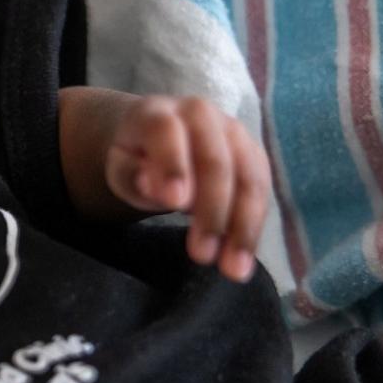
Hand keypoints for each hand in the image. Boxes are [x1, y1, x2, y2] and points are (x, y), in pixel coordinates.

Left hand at [104, 96, 270, 281]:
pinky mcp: (253, 155)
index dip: (173, 165)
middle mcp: (201, 115)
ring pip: (248, 179)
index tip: (174, 204)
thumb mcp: (120, 167)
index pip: (166, 132)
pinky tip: (243, 258)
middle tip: (201, 255)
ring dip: (243, 227)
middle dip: (212, 211)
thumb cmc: (135, 157)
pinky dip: (254, 227)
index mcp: (158, 112)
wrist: (160, 136)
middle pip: (215, 161)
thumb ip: (133, 175)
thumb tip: (157, 188)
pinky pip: (261, 192)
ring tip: (233, 269)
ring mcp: (233, 133)